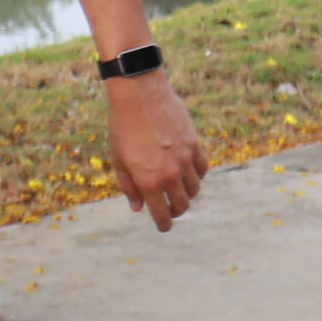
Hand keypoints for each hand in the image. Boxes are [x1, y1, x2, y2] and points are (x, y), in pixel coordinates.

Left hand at [104, 71, 205, 231]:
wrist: (138, 94)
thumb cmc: (123, 126)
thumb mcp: (119, 159)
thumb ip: (130, 186)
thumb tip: (139, 207)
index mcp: (149, 181)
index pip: (162, 214)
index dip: (163, 224)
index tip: (163, 226)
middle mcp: (170, 174)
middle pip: (183, 205)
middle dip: (175, 211)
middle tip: (169, 208)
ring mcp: (185, 159)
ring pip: (195, 189)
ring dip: (186, 193)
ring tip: (177, 189)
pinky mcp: (194, 144)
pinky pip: (202, 169)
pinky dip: (196, 175)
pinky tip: (187, 172)